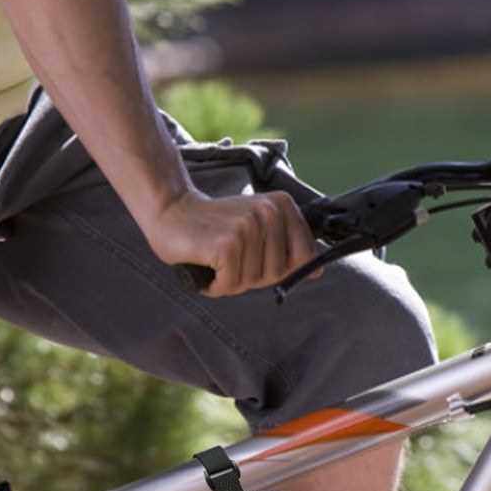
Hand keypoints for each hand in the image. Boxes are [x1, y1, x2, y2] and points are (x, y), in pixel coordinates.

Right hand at [141, 188, 317, 297]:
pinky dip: (215, 285)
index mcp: (283, 205)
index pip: (305, 257)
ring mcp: (249, 227)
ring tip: (216, 258)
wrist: (171, 213)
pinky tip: (206, 264)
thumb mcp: (258, 231)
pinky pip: (231, 285)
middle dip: (252, 276)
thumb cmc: (214, 228)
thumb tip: (318, 271)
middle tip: (229, 255)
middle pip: (278, 274)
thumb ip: (288, 249)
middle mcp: (269, 212)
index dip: (279, 267)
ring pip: (253, 282)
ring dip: (230, 280)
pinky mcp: (228, 244)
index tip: (255, 253)